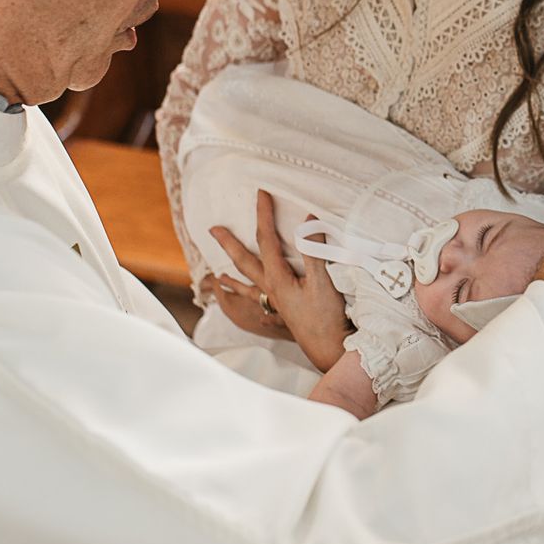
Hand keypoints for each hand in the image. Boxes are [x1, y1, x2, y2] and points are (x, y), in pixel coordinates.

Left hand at [210, 190, 350, 371]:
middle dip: (229, 244)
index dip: (264, 215)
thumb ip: (314, 250)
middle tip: (212, 229)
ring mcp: (275, 303)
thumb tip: (308, 219)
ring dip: (230, 276)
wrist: (330, 349)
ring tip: (216, 276)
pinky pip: (255, 302)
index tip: (261, 194)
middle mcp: (270, 290)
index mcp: (277, 278)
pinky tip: (245, 304)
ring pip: (246, 285)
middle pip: (244, 262)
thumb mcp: (323, 281)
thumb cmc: (327, 316)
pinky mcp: (282, 314)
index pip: (266, 239)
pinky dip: (245, 300)